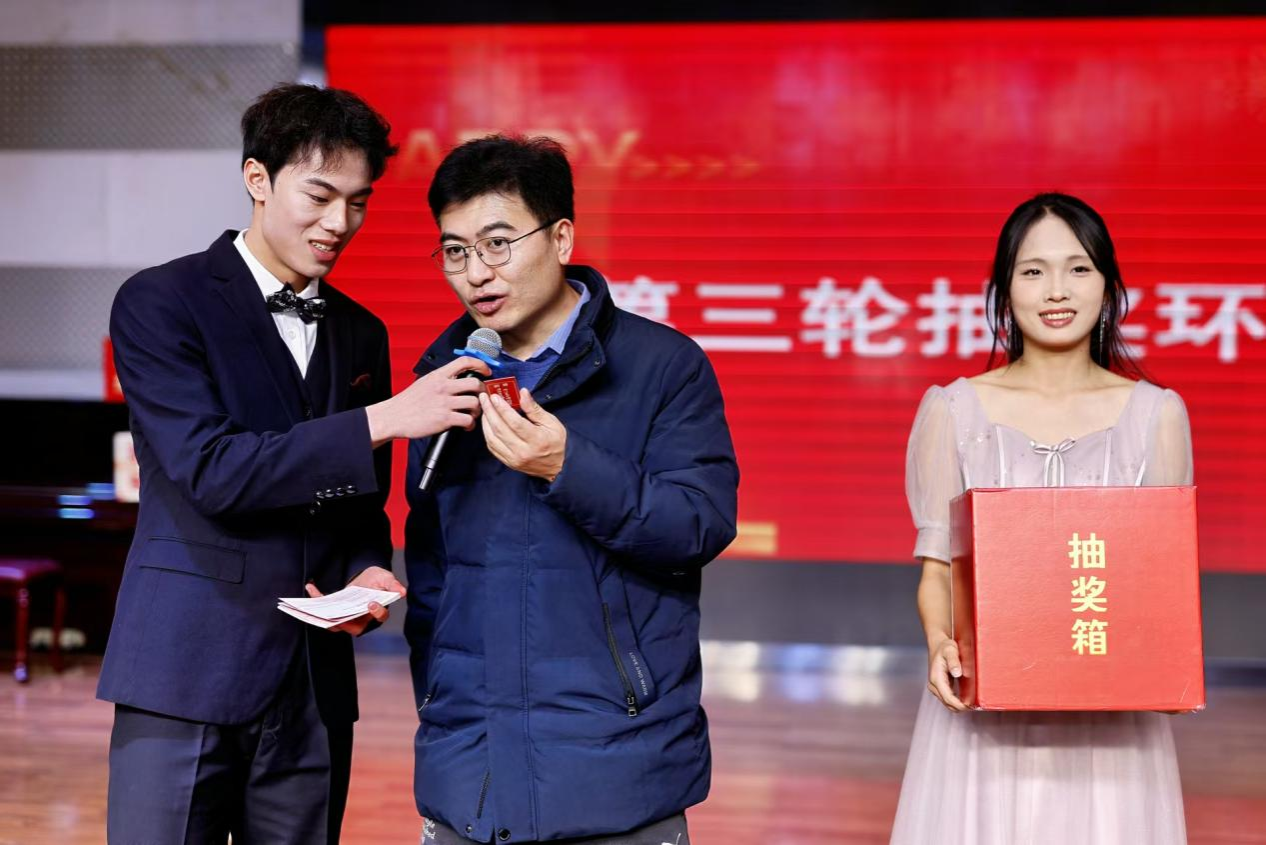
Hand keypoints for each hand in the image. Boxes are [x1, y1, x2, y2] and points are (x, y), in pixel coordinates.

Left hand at [305, 565, 405, 636]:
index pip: (379, 618)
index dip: (377, 612)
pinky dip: (317, 601)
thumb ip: (392, 585)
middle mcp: (363, 619)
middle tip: (332, 613)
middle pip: (353, 625)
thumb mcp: (385, 578)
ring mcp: (349, 617)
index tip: (372, 603)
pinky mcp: (337, 612)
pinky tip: (310, 587)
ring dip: (323, 617)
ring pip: (336, 624)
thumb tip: (402, 592)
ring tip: (315, 607)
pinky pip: (325, 612)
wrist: (366, 577)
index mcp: (378, 612)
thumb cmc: (378, 579)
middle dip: (341, 620)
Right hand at [366, 356, 490, 445]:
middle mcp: (443, 386)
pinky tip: (466, 426)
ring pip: (475, 402)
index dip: (480, 364)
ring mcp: (444, 403)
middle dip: (483, 391)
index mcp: (438, 375)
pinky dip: (470, 424)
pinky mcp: (445, 418)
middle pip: (475, 383)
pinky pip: (468, 420)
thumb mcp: (424, 382)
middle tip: (482, 398)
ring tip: (472, 414)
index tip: (486, 371)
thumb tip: (456, 378)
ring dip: (478, 410)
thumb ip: (441, 379)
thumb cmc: (408, 402)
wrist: (393, 417)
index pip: (464, 361)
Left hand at [478, 388, 566, 481]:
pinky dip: (487, 434)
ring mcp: (514, 459)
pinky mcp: (508, 463)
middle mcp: (523, 451)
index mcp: (536, 440)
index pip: (514, 422)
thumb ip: (534, 408)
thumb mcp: (551, 423)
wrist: (558, 467)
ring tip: (485, 408)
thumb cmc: (556, 443)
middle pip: (500, 429)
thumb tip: (522, 393)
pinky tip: (487, 423)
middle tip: (484, 398)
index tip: (494, 396)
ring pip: (492, 439)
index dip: (502, 408)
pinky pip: (492, 447)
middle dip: (489, 411)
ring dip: (485, 422)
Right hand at [927, 636, 967, 711]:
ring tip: (973, 704)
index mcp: (936, 678)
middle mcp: (933, 684)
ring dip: (959, 706)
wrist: (938, 644)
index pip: (948, 698)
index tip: (972, 706)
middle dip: (961, 707)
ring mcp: (935, 687)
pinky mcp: (939, 687)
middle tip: (976, 707)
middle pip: (947, 703)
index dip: (960, 705)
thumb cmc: (945, 646)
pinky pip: (948, 699)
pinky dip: (956, 702)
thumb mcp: (950, 650)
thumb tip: (957, 673)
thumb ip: (954, 661)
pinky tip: (966, 700)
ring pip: (947, 703)